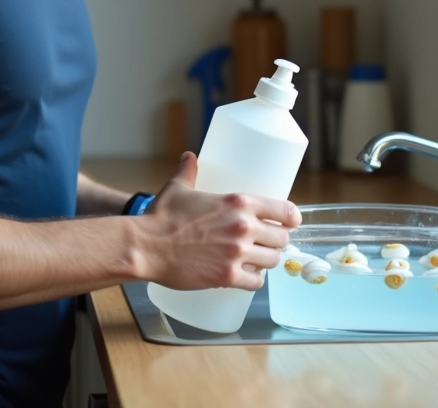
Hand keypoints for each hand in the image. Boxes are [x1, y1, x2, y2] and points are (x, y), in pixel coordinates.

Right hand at [138, 152, 301, 291]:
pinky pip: (256, 282)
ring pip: (272, 261)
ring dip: (266, 261)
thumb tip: (190, 156)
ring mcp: (237, 253)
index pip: (284, 210)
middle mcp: (244, 227)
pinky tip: (246, 276)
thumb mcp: (178, 187)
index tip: (291, 221)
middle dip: (277, 241)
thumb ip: (189, 171)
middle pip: (282, 238)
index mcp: (238, 202)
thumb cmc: (161, 216)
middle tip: (267, 243)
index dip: (291, 217)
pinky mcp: (228, 276)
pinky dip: (253, 280)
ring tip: (256, 260)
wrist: (146, 246)